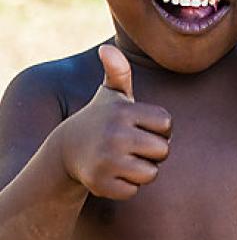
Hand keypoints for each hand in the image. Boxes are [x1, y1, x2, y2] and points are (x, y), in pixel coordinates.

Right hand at [56, 45, 171, 199]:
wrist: (66, 150)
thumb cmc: (99, 119)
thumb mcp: (110, 95)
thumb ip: (118, 71)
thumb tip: (107, 49)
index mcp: (124, 112)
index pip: (167, 124)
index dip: (159, 128)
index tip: (141, 126)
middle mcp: (116, 135)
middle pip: (163, 150)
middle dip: (153, 151)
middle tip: (133, 146)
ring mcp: (108, 161)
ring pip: (151, 173)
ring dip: (141, 170)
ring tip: (123, 159)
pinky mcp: (102, 184)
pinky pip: (134, 190)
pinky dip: (127, 186)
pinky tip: (112, 173)